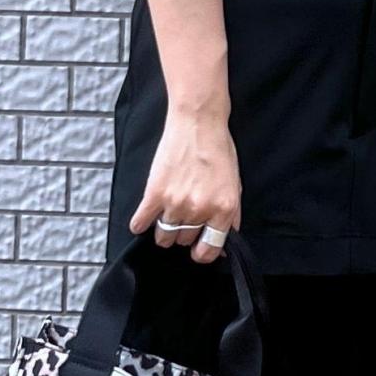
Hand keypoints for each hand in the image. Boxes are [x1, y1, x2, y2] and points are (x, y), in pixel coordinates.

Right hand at [129, 106, 241, 263]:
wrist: (198, 122)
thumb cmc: (218, 150)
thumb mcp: (235, 184)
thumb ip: (231, 216)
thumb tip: (225, 243)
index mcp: (223, 210)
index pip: (209, 250)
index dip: (203, 253)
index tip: (198, 249)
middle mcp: (199, 210)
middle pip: (184, 242)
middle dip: (185, 235)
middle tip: (185, 218)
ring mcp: (175, 203)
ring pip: (164, 237)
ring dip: (165, 230)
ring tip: (167, 216)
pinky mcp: (154, 193)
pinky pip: (141, 223)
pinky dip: (140, 224)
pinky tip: (143, 221)